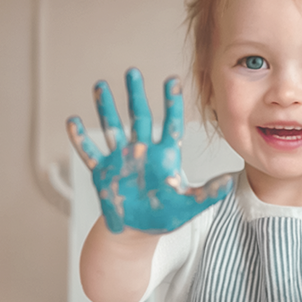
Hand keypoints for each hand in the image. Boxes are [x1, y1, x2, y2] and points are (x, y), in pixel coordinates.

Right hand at [68, 69, 234, 235]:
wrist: (137, 230)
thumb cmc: (164, 215)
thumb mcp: (189, 205)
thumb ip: (207, 193)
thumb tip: (230, 182)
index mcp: (165, 155)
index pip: (171, 123)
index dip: (171, 102)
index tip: (172, 79)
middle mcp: (142, 151)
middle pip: (139, 117)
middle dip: (135, 95)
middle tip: (133, 72)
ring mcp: (121, 159)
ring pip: (112, 128)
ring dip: (106, 108)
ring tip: (101, 85)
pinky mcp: (103, 172)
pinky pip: (90, 153)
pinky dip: (80, 140)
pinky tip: (72, 121)